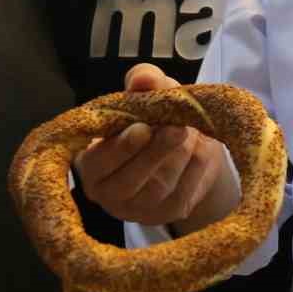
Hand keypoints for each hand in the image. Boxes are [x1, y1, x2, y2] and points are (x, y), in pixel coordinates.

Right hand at [77, 64, 226, 226]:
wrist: (188, 146)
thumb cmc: (155, 118)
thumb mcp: (148, 93)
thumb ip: (143, 82)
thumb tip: (144, 78)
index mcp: (92, 164)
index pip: (98, 163)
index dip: (120, 147)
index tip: (143, 128)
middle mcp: (109, 193)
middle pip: (129, 181)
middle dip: (155, 152)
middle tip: (176, 127)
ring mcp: (139, 209)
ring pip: (160, 186)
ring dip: (179, 155)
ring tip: (189, 131)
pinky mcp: (169, 213)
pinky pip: (184, 192)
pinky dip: (196, 168)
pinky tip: (200, 148)